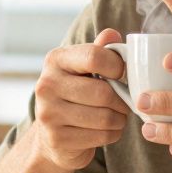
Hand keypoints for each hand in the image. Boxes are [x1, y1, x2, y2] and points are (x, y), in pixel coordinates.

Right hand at [32, 28, 130, 169]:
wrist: (53, 137)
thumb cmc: (76, 96)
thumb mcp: (84, 69)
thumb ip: (99, 51)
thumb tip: (112, 34)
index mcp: (55, 60)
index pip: (94, 56)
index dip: (117, 66)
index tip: (122, 75)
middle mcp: (46, 85)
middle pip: (102, 92)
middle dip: (122, 100)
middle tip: (124, 102)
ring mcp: (49, 114)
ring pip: (104, 117)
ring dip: (119, 119)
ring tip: (117, 116)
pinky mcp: (57, 138)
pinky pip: (101, 136)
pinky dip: (113, 134)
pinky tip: (107, 130)